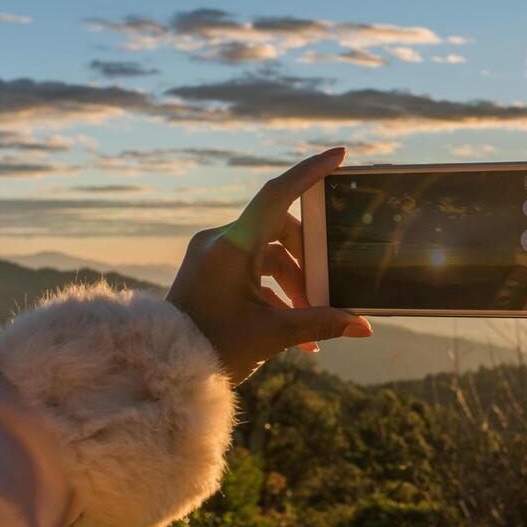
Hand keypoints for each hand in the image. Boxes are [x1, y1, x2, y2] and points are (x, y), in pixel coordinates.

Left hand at [167, 147, 371, 384]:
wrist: (162, 371)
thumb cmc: (212, 349)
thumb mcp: (273, 336)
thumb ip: (321, 323)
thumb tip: (364, 326)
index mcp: (232, 246)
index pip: (278, 194)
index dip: (310, 172)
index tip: (339, 156)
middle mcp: (219, 242)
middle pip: (280, 231)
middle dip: (309, 262)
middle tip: (329, 292)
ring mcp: (211, 255)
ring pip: (268, 254)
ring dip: (294, 283)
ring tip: (312, 323)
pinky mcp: (208, 272)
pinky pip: (251, 270)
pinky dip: (274, 292)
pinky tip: (294, 330)